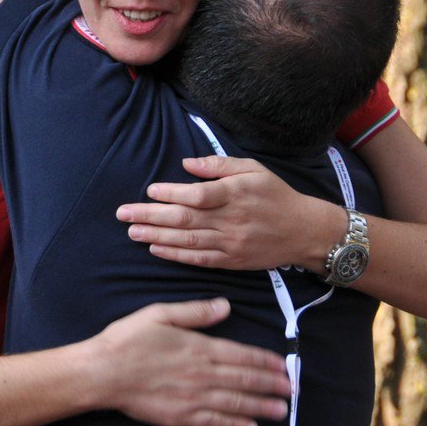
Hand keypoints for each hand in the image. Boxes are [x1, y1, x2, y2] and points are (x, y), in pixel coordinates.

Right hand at [85, 298, 291, 425]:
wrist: (102, 373)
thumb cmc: (128, 340)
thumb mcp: (160, 314)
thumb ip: (196, 312)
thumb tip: (225, 306)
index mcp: (199, 347)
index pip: (242, 355)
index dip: (266, 361)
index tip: (284, 365)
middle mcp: (202, 374)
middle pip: (245, 380)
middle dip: (272, 385)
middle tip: (293, 390)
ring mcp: (193, 398)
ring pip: (236, 403)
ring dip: (262, 406)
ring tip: (282, 410)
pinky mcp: (181, 417)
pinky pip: (215, 423)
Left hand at [117, 156, 338, 271]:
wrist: (303, 231)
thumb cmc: (275, 195)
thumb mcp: (253, 169)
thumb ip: (220, 165)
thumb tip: (187, 164)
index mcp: (236, 194)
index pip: (197, 195)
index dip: (171, 193)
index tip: (150, 190)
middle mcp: (231, 220)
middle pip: (185, 219)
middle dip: (151, 217)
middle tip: (123, 214)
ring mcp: (231, 243)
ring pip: (187, 241)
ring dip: (156, 237)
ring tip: (132, 232)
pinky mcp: (232, 261)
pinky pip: (199, 259)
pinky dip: (176, 256)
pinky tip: (156, 250)